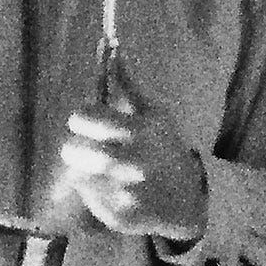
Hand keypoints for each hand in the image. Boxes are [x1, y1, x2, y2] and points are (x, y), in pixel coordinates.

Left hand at [60, 49, 207, 245]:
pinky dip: (91, 194)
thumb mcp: (153, 114)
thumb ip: (127, 86)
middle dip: (75, 149)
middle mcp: (134, 162)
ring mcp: (128, 192)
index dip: (80, 118)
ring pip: (81, 177)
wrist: (190, 196)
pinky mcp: (123, 216)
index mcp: (139, 130)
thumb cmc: (166, 148)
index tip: (82, 122)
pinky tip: (107, 188)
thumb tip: (112, 49)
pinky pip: (89, 201)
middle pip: (78, 152)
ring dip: (83, 171)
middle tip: (79, 150)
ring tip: (94, 169)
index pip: (86, 117)